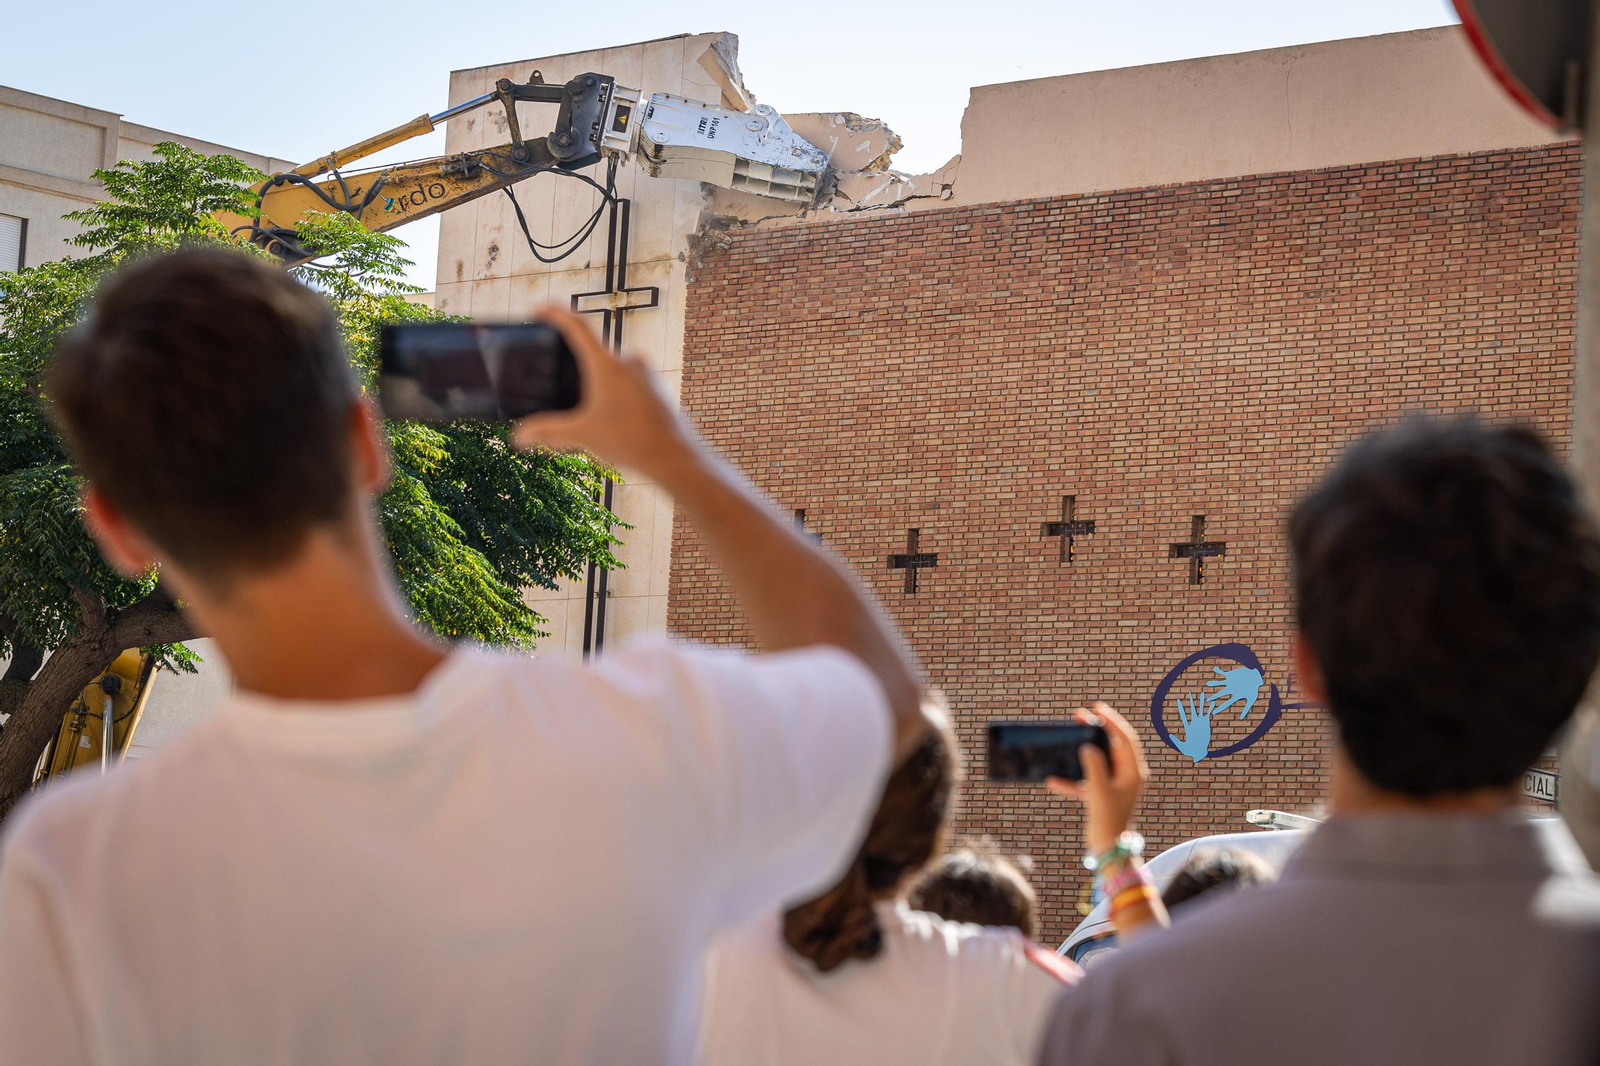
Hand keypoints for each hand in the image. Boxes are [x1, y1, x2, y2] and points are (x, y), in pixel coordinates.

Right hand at [509, 306, 693, 477]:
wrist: (677, 457)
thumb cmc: (633, 442)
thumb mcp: (582, 436)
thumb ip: (548, 432)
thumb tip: (519, 436)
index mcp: (607, 364)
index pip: (577, 326)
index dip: (555, 314)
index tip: (540, 309)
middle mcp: (630, 360)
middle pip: (593, 349)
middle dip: (573, 361)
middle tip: (557, 374)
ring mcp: (647, 372)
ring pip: (612, 366)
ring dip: (595, 379)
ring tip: (583, 404)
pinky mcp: (658, 385)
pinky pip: (629, 378)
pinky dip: (614, 389)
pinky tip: (608, 413)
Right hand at [1046, 703, 1147, 854]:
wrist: (1108, 848)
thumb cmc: (1108, 819)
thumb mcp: (1099, 789)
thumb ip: (1094, 765)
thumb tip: (1088, 747)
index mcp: (1133, 771)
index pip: (1125, 739)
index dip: (1112, 721)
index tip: (1097, 709)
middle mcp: (1126, 775)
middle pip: (1111, 745)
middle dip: (1095, 730)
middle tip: (1078, 716)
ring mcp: (1114, 784)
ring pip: (1097, 760)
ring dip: (1082, 750)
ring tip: (1069, 733)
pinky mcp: (1102, 794)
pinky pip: (1086, 781)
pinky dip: (1072, 779)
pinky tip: (1054, 781)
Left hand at [1172, 691, 1214, 762]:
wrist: (1199, 752)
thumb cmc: (1190, 751)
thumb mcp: (1181, 746)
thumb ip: (1175, 741)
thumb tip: (1169, 735)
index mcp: (1187, 726)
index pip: (1183, 715)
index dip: (1180, 708)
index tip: (1178, 700)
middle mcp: (1194, 723)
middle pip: (1192, 709)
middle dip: (1191, 701)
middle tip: (1190, 692)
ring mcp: (1201, 723)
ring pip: (1201, 710)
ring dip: (1202, 702)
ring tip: (1203, 694)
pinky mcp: (1207, 724)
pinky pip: (1208, 715)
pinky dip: (1210, 709)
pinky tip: (1212, 702)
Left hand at [1205, 665, 1262, 719]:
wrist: (1255, 677)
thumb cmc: (1254, 688)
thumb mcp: (1252, 699)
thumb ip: (1247, 708)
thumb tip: (1242, 718)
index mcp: (1236, 695)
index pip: (1226, 704)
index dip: (1220, 708)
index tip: (1213, 713)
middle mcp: (1231, 689)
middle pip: (1221, 694)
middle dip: (1214, 697)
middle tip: (1207, 700)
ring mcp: (1230, 682)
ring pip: (1220, 683)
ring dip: (1214, 683)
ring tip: (1208, 684)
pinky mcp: (1231, 675)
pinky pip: (1223, 673)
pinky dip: (1219, 671)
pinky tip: (1215, 669)